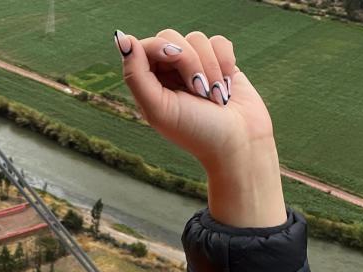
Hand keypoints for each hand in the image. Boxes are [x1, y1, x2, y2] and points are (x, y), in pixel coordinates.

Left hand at [116, 29, 286, 226]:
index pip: (146, 45)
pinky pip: (219, 41)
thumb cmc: (197, 133)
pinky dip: (226, 62)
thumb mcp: (159, 109)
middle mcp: (170, 73)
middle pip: (170, 36)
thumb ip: (135, 75)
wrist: (240, 143)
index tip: (173, 57)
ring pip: (197, 38)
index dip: (160, 46)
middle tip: (199, 91)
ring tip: (215, 96)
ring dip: (210, 67)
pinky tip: (227, 86)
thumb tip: (122, 38)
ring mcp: (196, 66)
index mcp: (150, 84)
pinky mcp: (221, 63)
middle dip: (189, 60)